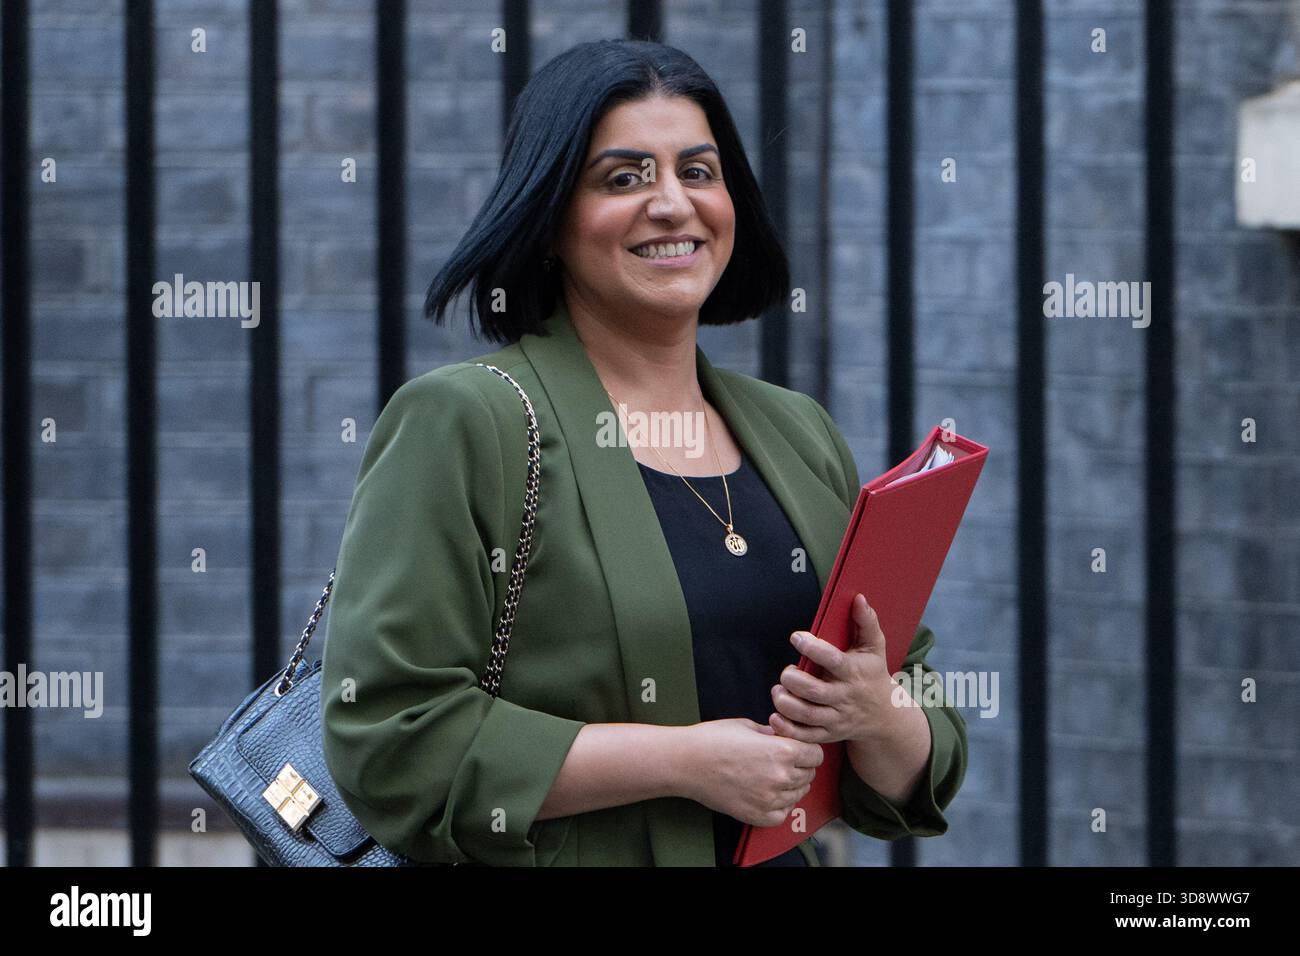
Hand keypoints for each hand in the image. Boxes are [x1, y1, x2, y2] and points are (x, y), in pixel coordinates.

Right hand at [678, 717, 823, 827]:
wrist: (686, 763)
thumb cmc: (712, 740)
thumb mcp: (748, 726)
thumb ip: (773, 733)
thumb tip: (784, 737)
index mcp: (782, 751)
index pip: (816, 755)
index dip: (808, 749)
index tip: (798, 748)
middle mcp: (781, 777)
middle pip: (809, 774)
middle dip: (801, 766)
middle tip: (783, 761)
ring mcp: (770, 799)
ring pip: (799, 794)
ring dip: (792, 785)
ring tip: (772, 775)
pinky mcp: (757, 815)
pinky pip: (783, 813)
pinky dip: (780, 805)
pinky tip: (768, 793)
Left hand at [768, 593, 902, 744]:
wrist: (885, 716)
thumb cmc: (873, 674)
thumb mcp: (874, 646)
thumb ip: (866, 621)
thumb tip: (857, 598)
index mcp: (853, 672)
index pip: (833, 660)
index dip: (812, 647)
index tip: (796, 637)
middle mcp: (844, 696)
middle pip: (814, 691)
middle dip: (793, 680)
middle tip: (787, 671)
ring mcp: (836, 718)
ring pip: (806, 715)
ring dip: (786, 703)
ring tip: (778, 690)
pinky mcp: (828, 733)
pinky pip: (804, 735)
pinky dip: (787, 729)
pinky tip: (776, 715)